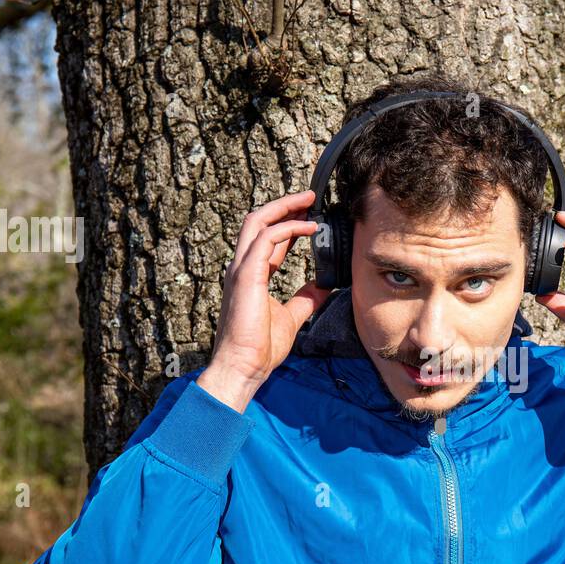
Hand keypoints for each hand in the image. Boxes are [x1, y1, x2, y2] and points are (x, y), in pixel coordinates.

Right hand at [197, 190, 330, 411]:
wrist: (245, 366)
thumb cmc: (261, 347)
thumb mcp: (292, 316)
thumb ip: (305, 299)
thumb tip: (323, 287)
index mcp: (251, 275)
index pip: (268, 239)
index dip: (289, 224)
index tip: (311, 216)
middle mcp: (243, 267)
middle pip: (259, 221)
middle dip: (284, 205)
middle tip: (310, 197)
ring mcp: (241, 269)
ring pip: (258, 222)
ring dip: (284, 208)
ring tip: (309, 200)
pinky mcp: (246, 275)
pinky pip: (266, 239)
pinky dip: (288, 229)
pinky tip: (309, 228)